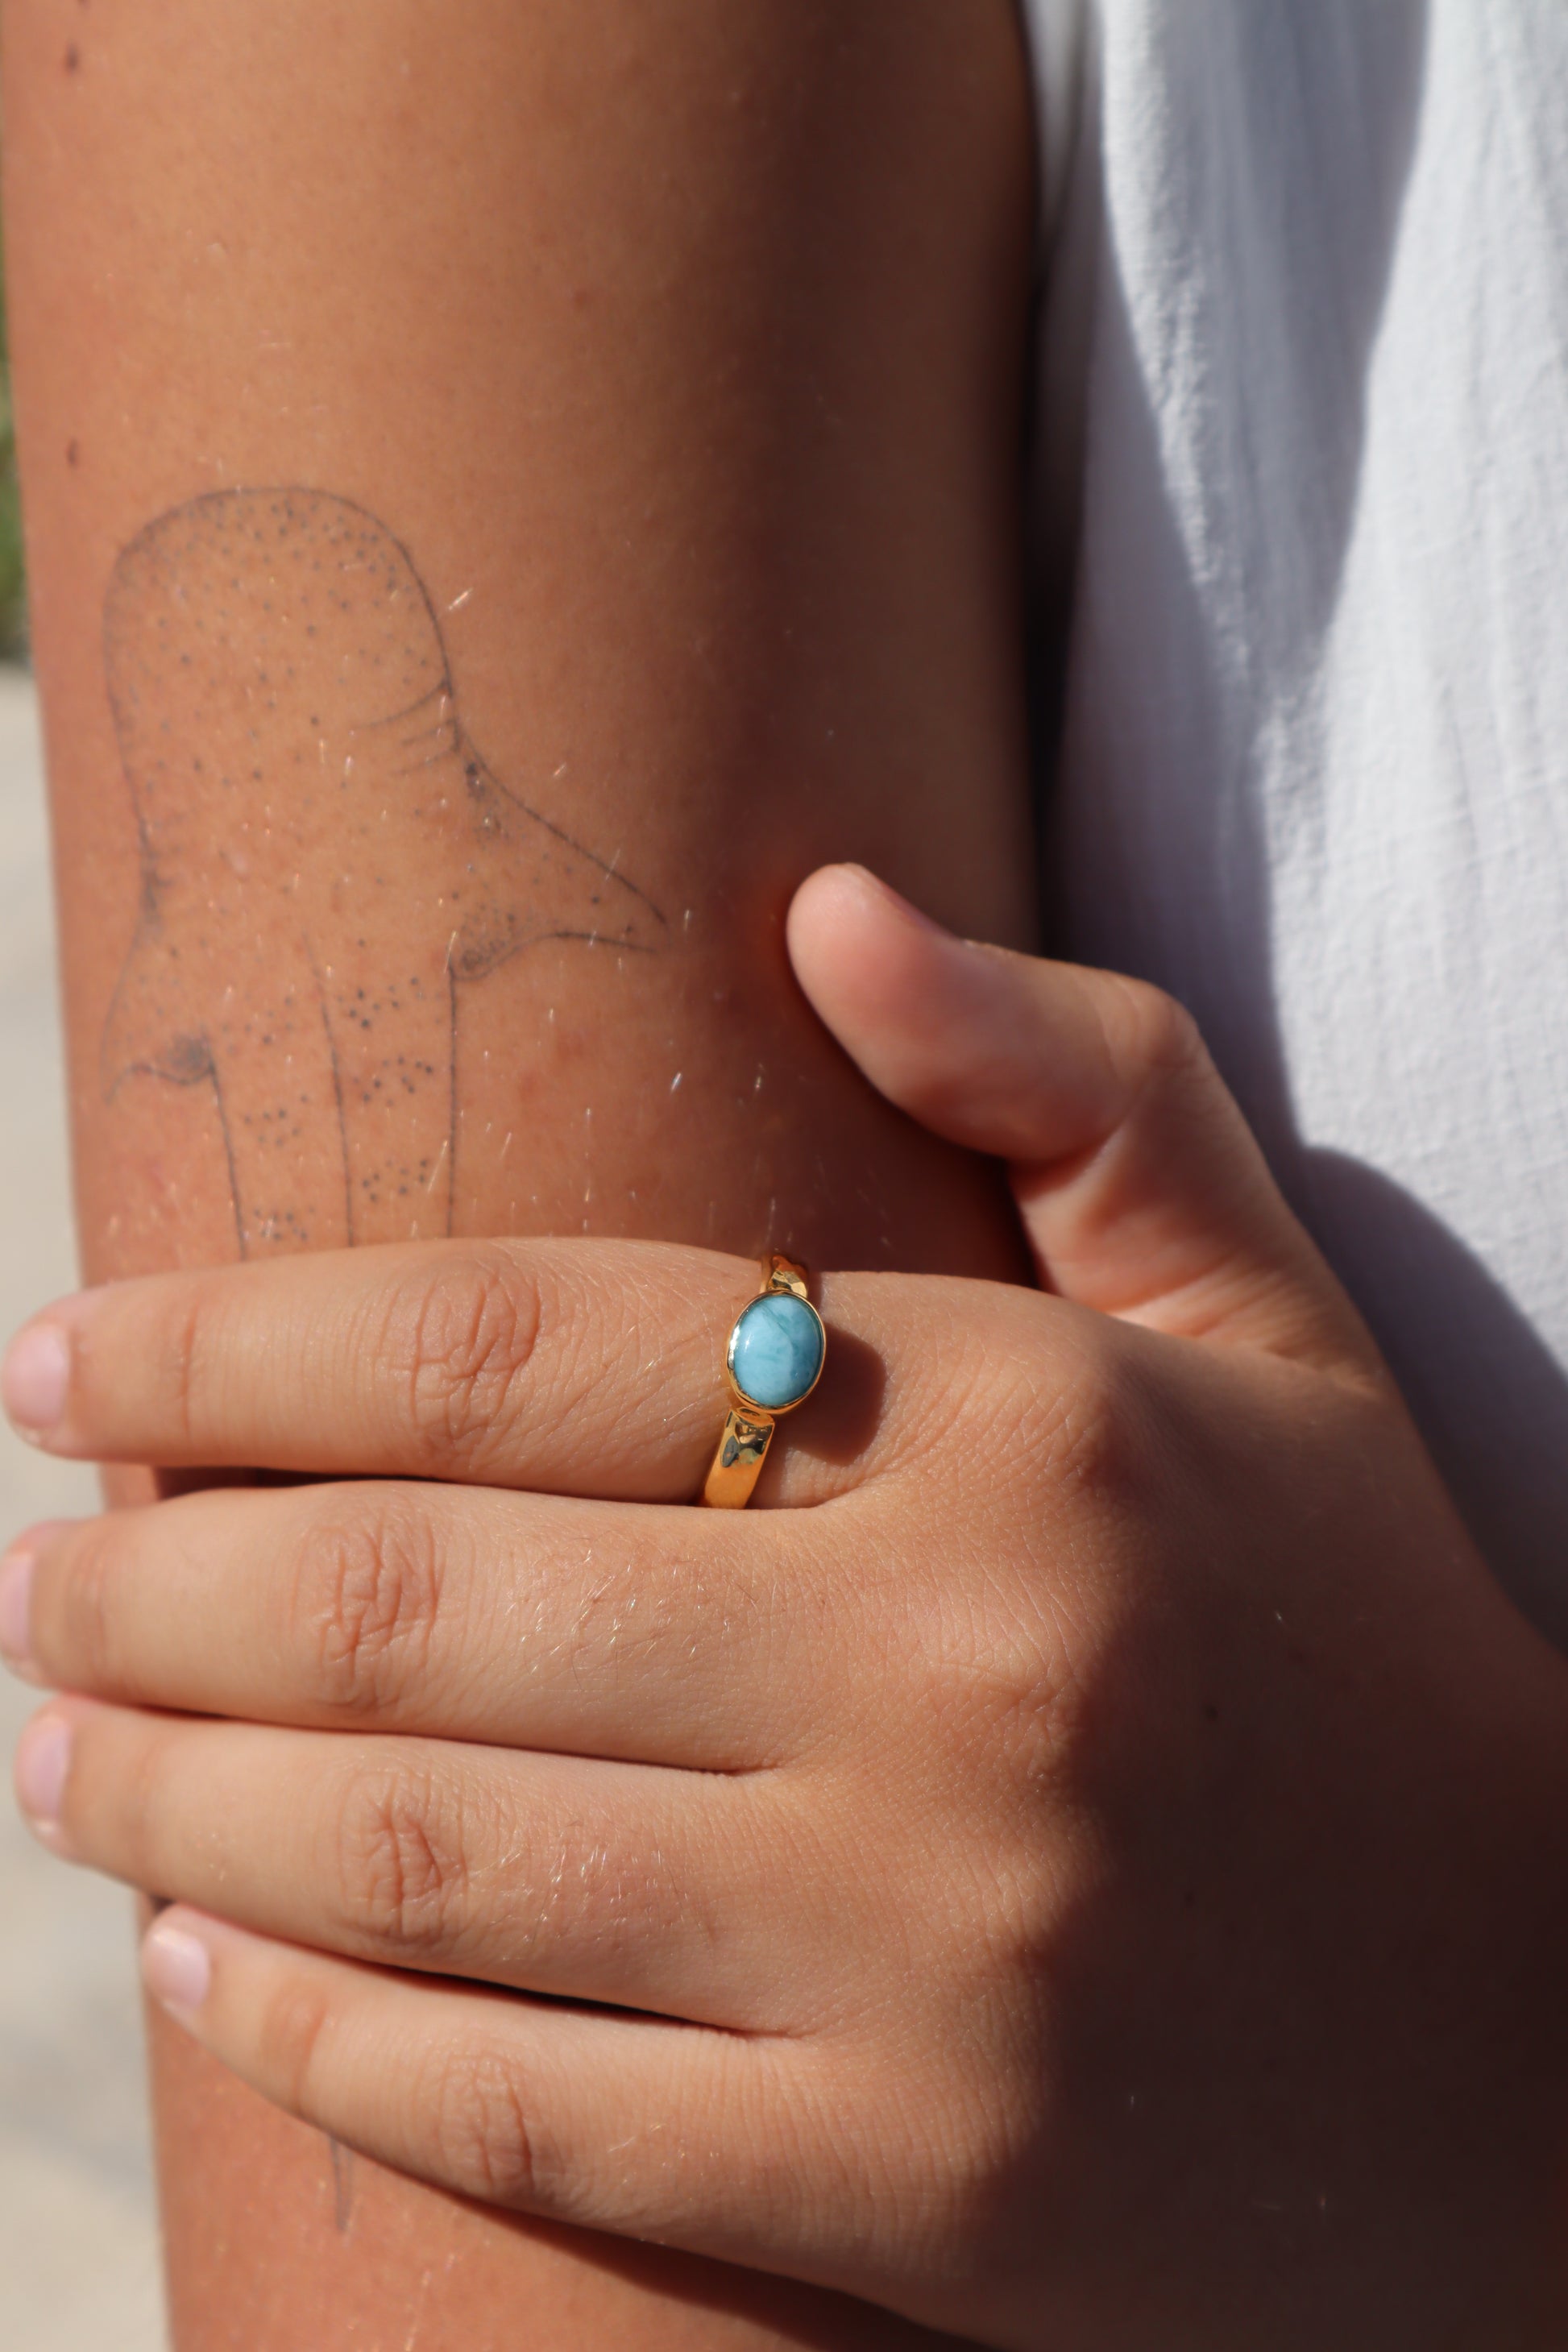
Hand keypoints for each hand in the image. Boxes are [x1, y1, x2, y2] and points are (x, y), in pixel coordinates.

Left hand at [5, 867, 1566, 2349]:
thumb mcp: (1261, 1316)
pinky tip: (200, 1958)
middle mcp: (969, 1678)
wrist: (1534, 2032)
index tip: (64, 1354)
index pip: (522, 1341)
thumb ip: (1069, 1073)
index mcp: (1028, 1426)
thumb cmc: (1355, 1633)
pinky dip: (313, 2034)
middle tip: (21, 1567)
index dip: (240, 1341)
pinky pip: (522, 2114)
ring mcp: (938, 1960)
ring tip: (52, 1738)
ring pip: (424, 1859)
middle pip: (421, 1601)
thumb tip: (826, 897)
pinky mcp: (917, 2195)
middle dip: (148, 1579)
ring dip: (172, 1791)